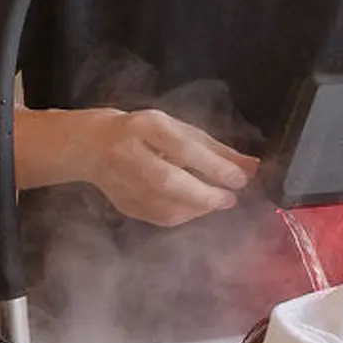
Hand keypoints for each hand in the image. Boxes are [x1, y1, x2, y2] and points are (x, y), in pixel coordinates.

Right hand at [67, 106, 256, 225]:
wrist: (90, 144)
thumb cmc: (143, 132)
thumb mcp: (178, 129)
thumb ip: (215, 149)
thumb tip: (253, 167)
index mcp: (145, 126)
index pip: (182, 147)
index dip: (213, 166)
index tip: (240, 179)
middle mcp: (128, 153)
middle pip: (168, 180)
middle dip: (205, 194)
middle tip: (230, 198)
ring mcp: (120, 181)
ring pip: (161, 204)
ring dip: (197, 208)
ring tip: (216, 201)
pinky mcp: (120, 203)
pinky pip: (155, 217)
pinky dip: (182, 216)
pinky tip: (195, 208)